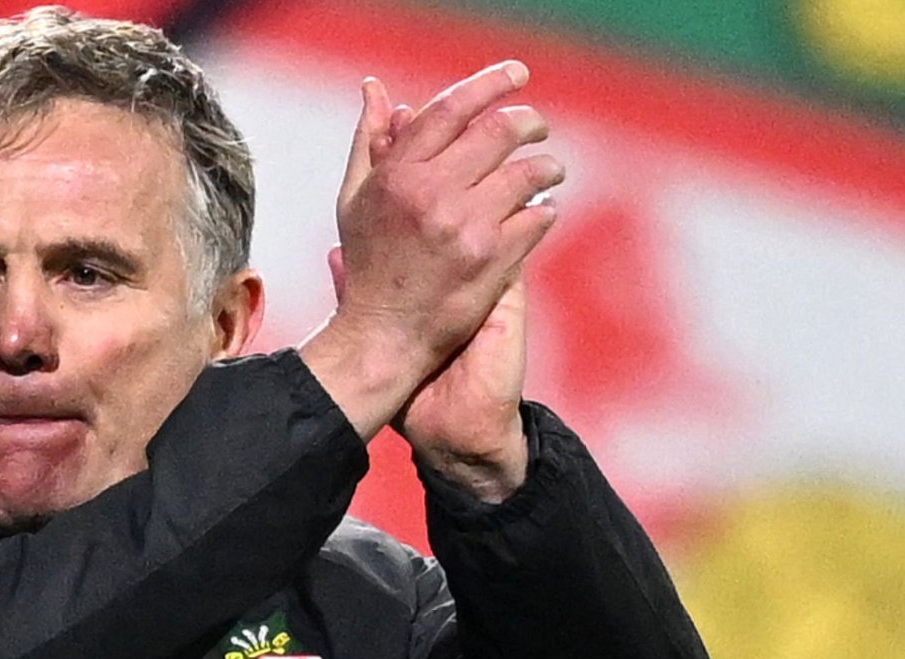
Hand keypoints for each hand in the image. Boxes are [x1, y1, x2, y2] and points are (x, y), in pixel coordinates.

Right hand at [332, 62, 559, 376]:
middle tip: (536, 127)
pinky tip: (540, 211)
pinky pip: (537, 217)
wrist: (382, 337)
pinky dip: (544, 209)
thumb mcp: (356, 200)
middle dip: (527, 122)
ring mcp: (465, 228)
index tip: (516, 74)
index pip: (452, 109)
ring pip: (527, 173)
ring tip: (548, 172)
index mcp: (397, 175)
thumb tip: (375, 89)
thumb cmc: (368, 266)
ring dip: (546, 168)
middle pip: (498, 132)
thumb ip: (370, 142)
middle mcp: (431, 195)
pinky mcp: (492, 260)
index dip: (489, 83)